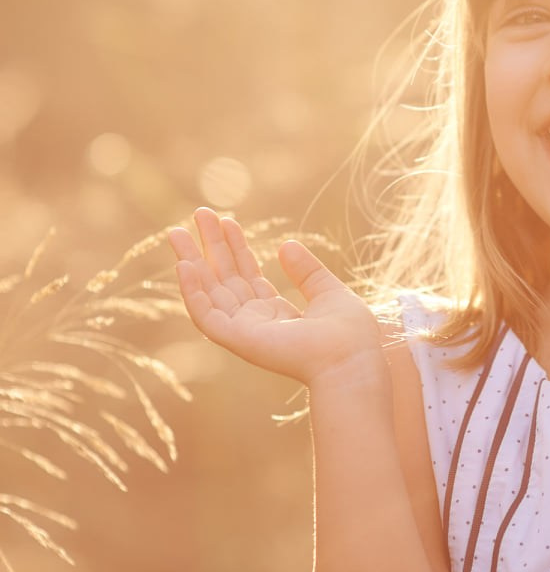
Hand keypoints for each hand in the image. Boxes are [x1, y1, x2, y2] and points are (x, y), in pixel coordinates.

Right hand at [167, 208, 380, 384]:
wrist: (351, 359)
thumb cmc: (349, 334)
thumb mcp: (329, 292)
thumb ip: (307, 270)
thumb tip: (286, 245)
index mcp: (277, 314)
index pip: (248, 276)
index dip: (236, 247)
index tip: (227, 220)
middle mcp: (256, 322)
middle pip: (224, 278)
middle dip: (210, 246)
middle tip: (199, 213)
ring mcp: (244, 332)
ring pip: (208, 292)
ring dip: (191, 261)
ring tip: (176, 231)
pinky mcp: (236, 339)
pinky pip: (205, 315)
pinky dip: (192, 292)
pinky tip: (184, 265)